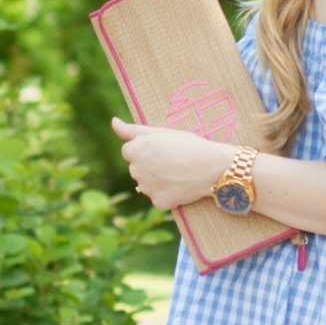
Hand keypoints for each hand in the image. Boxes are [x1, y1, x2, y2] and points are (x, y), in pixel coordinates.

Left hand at [111, 117, 232, 210]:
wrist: (212, 166)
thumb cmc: (188, 145)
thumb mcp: (161, 132)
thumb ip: (132, 130)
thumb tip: (113, 122)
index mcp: (135, 150)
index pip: (129, 151)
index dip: (147, 150)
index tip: (163, 149)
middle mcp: (136, 170)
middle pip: (137, 168)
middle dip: (150, 165)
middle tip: (173, 161)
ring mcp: (147, 188)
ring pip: (146, 184)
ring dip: (157, 180)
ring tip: (178, 173)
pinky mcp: (158, 202)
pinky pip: (158, 198)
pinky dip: (167, 194)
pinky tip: (180, 185)